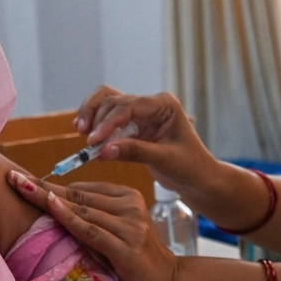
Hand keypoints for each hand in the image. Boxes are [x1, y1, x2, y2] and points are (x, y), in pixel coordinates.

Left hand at [7, 171, 178, 280]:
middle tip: (12, 177)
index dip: (51, 185)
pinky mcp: (127, 248)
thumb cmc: (137, 260)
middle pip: (79, 195)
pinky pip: (92, 231)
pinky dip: (69, 218)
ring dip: (48, 199)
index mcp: (129, 197)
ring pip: (82, 210)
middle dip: (43, 187)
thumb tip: (57, 203)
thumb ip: (96, 216)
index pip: (83, 188)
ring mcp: (131, 226)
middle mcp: (131, 206)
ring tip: (21, 187)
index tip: (23, 179)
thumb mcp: (118, 231)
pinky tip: (51, 206)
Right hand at [75, 86, 215, 194]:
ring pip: (107, 104)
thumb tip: (104, 150)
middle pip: (114, 101)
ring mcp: (141, 114)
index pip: (130, 106)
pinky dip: (96, 127)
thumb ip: (135, 152)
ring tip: (82, 134)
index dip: (109, 122)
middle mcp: (151, 104)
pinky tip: (87, 141)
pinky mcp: (133, 127)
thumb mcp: (164, 160)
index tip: (94, 140)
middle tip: (88, 143)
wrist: (198, 179)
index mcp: (164, 104)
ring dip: (92, 116)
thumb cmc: (190, 167)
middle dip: (98, 120)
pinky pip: (109, 121)